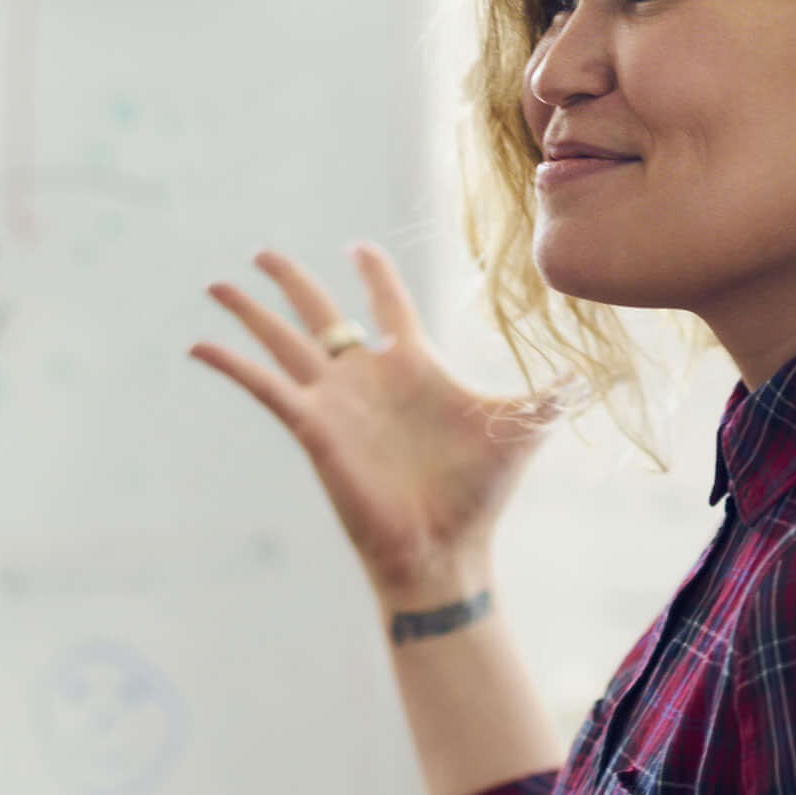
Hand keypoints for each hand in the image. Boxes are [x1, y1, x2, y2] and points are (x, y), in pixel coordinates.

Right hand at [192, 247, 554, 607]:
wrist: (444, 547)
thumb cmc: (480, 494)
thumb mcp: (523, 426)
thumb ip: (550, 393)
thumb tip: (596, 372)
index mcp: (412, 365)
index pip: (386, 305)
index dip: (373, 274)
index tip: (358, 247)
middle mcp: (366, 377)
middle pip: (319, 313)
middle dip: (292, 281)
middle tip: (263, 252)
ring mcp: (335, 401)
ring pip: (283, 341)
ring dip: (249, 311)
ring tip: (215, 283)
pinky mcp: (312, 427)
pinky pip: (264, 386)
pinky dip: (232, 365)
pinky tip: (199, 346)